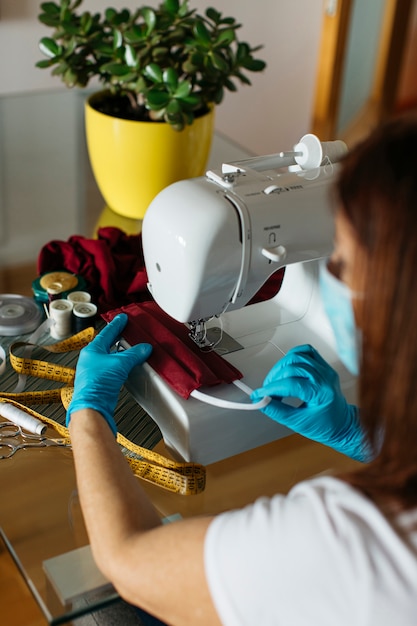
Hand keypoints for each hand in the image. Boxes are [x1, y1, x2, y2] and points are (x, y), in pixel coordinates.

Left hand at [67, 313, 151, 434]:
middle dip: (118, 338)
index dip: (116, 324)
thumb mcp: (119, 364)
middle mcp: (91, 360)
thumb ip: (133, 354)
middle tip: (126, 331)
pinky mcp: (100, 383)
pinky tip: (127, 368)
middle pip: (108, 345)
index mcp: (92, 350)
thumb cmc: (97, 384)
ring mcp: (95, 372)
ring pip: (110, 358)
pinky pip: (112, 370)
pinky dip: (121, 366)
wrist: (92, 406)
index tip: (122, 317)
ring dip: (121, 354)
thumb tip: (143, 348)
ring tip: (131, 349)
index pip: (107, 333)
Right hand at [251, 344, 368, 461]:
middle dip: (274, 378)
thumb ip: (277, 411)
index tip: (260, 395)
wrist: (342, 425)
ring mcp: (325, 370)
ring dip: (281, 366)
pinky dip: (294, 356)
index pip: (290, 384)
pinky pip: (307, 352)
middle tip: (267, 390)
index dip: (271, 389)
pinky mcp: (323, 367)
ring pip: (298, 356)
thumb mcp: (298, 423)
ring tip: (276, 380)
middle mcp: (325, 378)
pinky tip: (287, 367)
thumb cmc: (326, 426)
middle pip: (292, 367)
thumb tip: (261, 402)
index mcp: (321, 393)